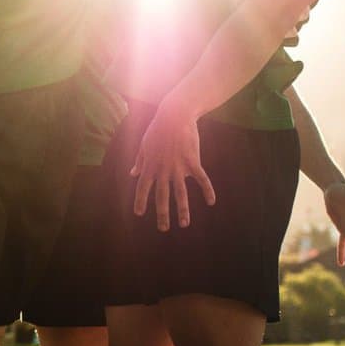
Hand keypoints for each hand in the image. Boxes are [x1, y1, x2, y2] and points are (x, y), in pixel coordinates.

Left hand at [130, 104, 215, 231]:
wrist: (175, 116)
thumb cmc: (158, 129)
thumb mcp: (144, 145)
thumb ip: (139, 161)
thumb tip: (133, 173)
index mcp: (149, 166)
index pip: (142, 188)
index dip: (140, 201)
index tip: (139, 213)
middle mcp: (162, 170)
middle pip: (162, 196)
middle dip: (162, 214)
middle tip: (164, 229)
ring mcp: (178, 167)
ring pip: (180, 193)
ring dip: (183, 210)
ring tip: (184, 224)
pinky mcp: (192, 162)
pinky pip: (201, 179)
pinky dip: (207, 190)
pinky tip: (211, 201)